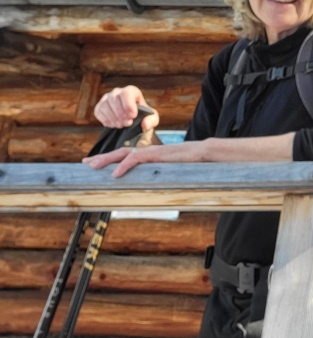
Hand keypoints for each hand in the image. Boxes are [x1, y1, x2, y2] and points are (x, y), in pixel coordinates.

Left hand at [83, 140, 206, 177]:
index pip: (126, 155)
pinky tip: (115, 174)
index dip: (110, 158)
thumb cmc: (190, 163)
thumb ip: (159, 174)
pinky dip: (124, 166)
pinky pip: (136, 159)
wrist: (202, 154)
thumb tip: (153, 186)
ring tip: (93, 166)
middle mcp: (147, 151)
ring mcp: (151, 152)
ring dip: (107, 160)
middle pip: (120, 152)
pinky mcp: (156, 155)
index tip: (96, 163)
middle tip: (86, 163)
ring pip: (124, 154)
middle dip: (102, 158)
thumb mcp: (170, 170)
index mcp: (149, 155)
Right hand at [93, 86, 160, 130]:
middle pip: (114, 99)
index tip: (133, 116)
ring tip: (121, 125)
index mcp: (131, 91)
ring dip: (113, 117)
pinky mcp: (100, 106)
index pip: (127, 93)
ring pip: (105, 105)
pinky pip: (99, 111)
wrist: (133, 122)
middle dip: (120, 113)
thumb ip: (151, 121)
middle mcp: (117, 92)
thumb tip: (144, 124)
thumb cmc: (144, 117)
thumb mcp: (152, 119)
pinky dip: (105, 119)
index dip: (128, 104)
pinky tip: (113, 125)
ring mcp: (107, 98)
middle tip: (127, 124)